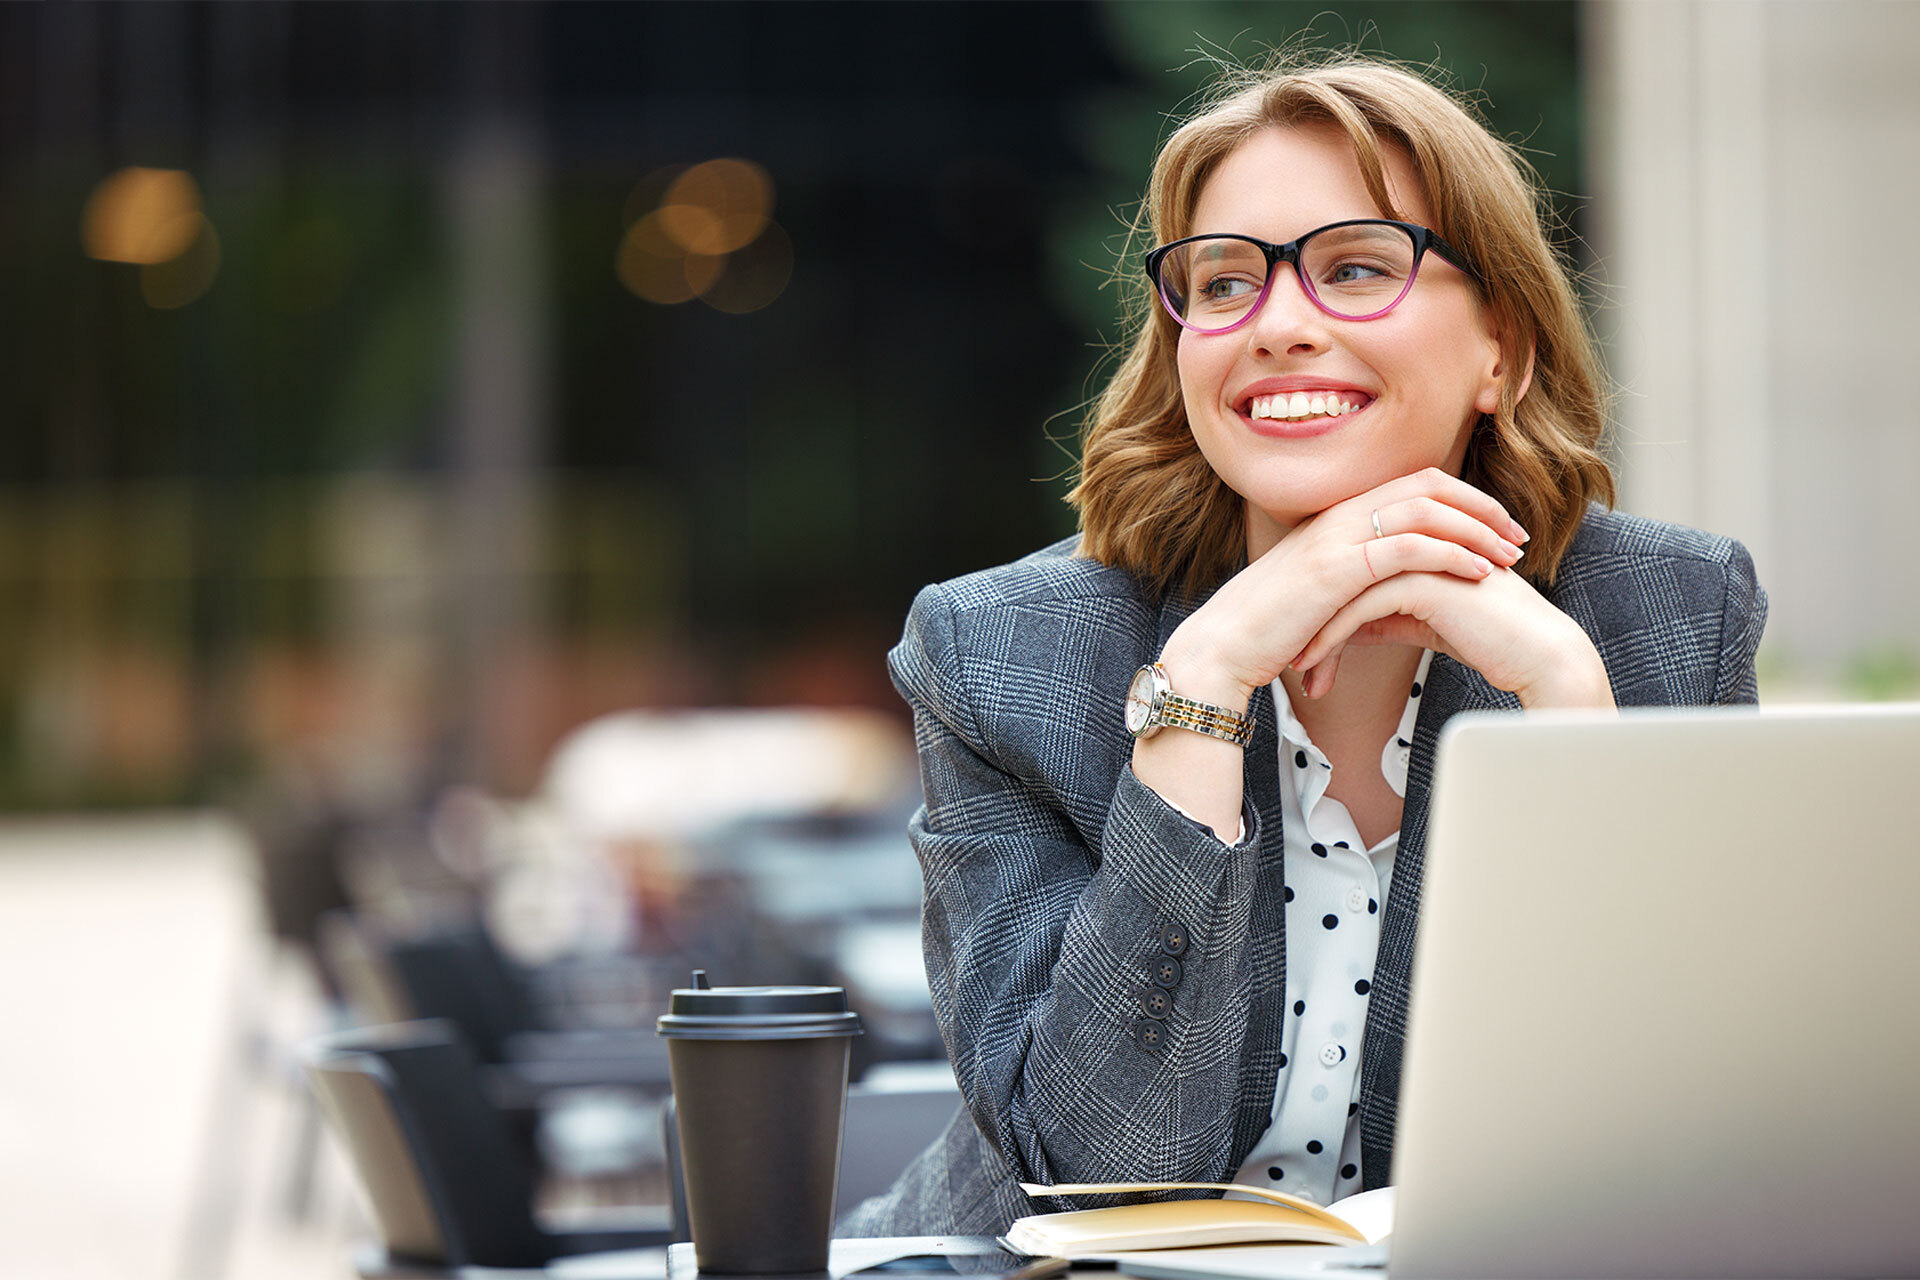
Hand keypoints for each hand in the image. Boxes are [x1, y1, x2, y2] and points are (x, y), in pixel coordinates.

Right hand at [1160, 468, 1528, 705]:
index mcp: (1337, 515)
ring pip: (1425, 510)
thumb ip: (1354, 577)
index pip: (1413, 483)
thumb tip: (1391, 587)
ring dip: (1475, 530)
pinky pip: (1408, 547)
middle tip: (1516, 534)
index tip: (1495, 525)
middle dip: (1481, 507)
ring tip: (1507, 556)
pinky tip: (1476, 574)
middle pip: (1428, 485)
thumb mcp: (1318, 591)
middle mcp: (1339, 515)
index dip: (1462, 498)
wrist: (1223, 646)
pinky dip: (1450, 555)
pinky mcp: (1338, 568)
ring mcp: (1337, 537)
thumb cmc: (1267, 628)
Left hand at [1291, 565, 1614, 708]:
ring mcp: (1419, 555)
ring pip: (1344, 590)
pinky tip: (1316, 666)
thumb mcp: (1425, 623)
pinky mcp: (1424, 580)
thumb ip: (1387, 615)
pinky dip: (1332, 639)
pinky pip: (1361, 608)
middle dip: (1309, 618)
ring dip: (1314, 632)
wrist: (1538, 653)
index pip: (1348, 568)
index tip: (1295, 640)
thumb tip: (1347, 628)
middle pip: (1340, 575)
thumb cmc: (1490, 638)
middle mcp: (1413, 541)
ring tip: (1296, 668)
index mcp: (1414, 543)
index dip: (1318, 607)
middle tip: (1283, 653)